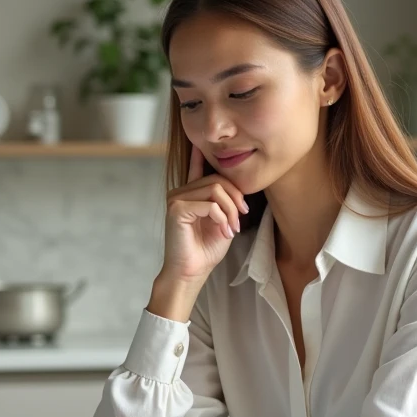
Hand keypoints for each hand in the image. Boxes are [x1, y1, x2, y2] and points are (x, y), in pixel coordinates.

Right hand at [162, 145, 247, 283]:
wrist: (191, 272)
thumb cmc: (206, 250)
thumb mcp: (222, 221)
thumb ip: (224, 203)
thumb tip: (234, 188)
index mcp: (189, 194)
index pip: (197, 168)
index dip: (200, 154)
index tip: (201, 143)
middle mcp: (179, 192)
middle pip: (216, 179)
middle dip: (235, 199)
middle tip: (240, 219)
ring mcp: (175, 199)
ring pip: (215, 189)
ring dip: (230, 210)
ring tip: (232, 228)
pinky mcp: (176, 209)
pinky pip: (209, 204)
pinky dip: (222, 218)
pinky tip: (224, 232)